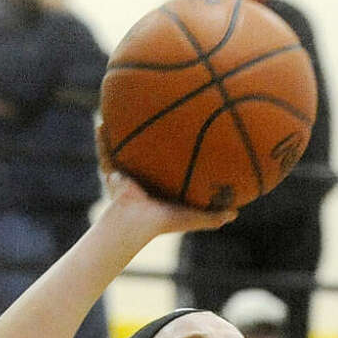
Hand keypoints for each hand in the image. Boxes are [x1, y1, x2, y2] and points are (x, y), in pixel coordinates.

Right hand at [95, 128, 236, 242]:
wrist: (135, 224)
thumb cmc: (163, 222)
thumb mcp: (192, 218)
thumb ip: (212, 217)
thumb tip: (236, 213)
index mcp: (160, 189)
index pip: (166, 168)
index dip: (170, 155)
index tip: (179, 138)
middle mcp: (142, 180)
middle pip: (144, 155)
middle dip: (146, 140)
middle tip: (153, 119)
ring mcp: (126, 175)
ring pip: (123, 151)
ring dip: (122, 135)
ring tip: (122, 113)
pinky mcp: (112, 173)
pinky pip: (105, 152)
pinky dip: (102, 140)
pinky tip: (100, 123)